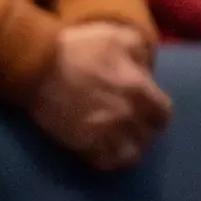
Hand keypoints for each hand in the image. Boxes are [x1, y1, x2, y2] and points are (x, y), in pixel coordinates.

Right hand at [30, 21, 170, 171]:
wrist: (37, 66)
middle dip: (144, 129)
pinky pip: (107, 164)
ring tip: (120, 140)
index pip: (163, 113)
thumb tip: (149, 68)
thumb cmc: (78, 47)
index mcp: (139, 90)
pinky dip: (109, 160)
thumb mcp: (117, 36)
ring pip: (131, 156)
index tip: (147, 107)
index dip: (156, 110)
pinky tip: (105, 150)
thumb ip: (141, 50)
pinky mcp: (85, 146)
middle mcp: (128, 117)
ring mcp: (107, 135)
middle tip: (133, 122)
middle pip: (149, 136)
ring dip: (129, 148)